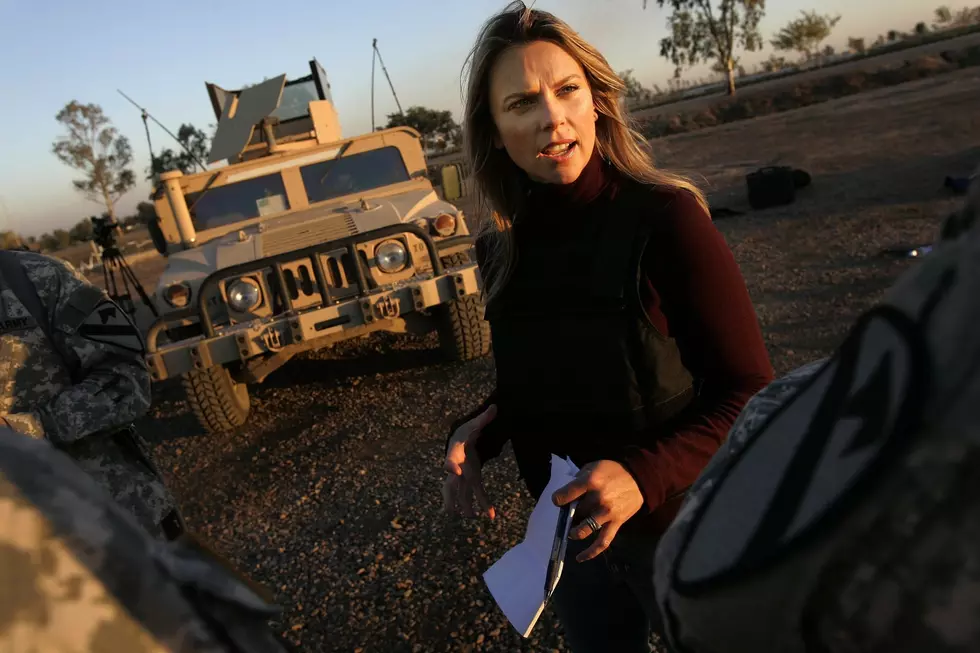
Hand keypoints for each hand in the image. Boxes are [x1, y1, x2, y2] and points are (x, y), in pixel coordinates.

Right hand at [442, 405, 497, 519]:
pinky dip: (484, 504)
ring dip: (466, 506)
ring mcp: (464, 476)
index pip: (450, 459)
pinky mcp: (473, 479)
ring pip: (462, 494)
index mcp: (455, 453)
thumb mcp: (473, 424)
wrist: (460, 440)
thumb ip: (484, 418)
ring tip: (471, 517)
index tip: (453, 471)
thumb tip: (495, 407)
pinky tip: (491, 516)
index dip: (450, 465)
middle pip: (450, 484)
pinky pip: (477, 494)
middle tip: (449, 510)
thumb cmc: (465, 432)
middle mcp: (457, 468)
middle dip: (450, 497)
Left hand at [552, 460, 643, 561]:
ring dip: (575, 532)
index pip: (565, 495)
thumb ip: (578, 480)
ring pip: (584, 529)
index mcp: (590, 481)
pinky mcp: (616, 523)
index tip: (558, 501)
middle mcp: (598, 498)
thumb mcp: (592, 467)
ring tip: (571, 531)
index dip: (558, 499)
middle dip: (569, 514)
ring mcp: (607, 513)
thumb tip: (566, 495)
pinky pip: (602, 542)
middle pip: (574, 512)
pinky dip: (590, 552)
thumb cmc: (612, 471)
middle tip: (569, 512)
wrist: (639, 478)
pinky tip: (580, 558)